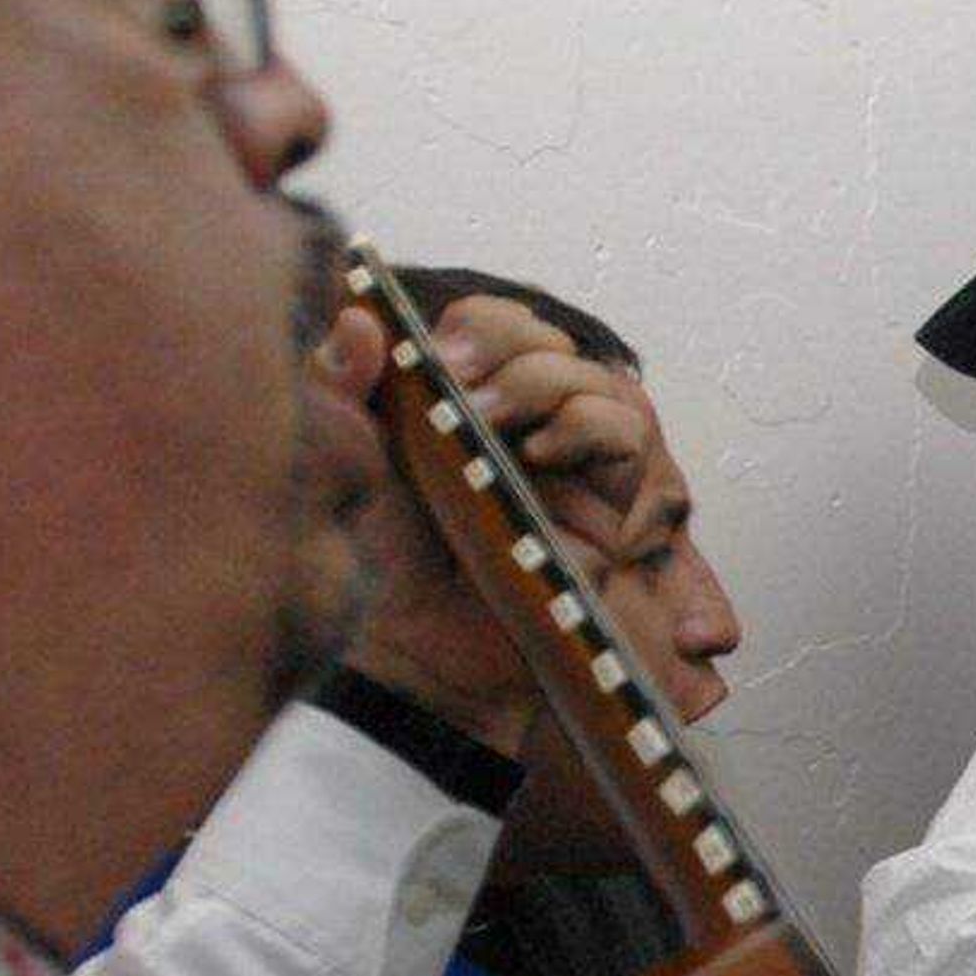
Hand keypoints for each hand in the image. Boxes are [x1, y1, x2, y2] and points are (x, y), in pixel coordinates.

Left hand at [334, 295, 655, 753]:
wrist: (414, 658)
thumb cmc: (375, 568)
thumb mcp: (342, 464)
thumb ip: (338, 384)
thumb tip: (358, 317)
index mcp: (466, 400)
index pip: (504, 327)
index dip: (488, 329)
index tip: (444, 360)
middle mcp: (529, 428)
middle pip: (565, 348)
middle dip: (523, 358)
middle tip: (469, 395)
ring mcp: (575, 473)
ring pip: (611, 392)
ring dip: (560, 396)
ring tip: (505, 431)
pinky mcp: (610, 520)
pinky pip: (637, 458)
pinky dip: (597, 441)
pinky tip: (543, 460)